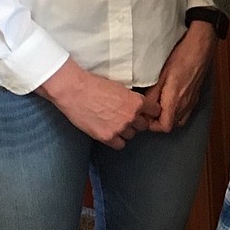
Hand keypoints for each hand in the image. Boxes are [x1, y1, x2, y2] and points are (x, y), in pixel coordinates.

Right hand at [37, 58, 159, 147]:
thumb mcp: (121, 88)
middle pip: (143, 126)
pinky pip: (120, 145)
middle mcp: (131, 116)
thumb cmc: (94, 85)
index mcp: (137, 102)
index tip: (145, 113)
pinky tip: (109, 132)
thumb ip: (132, 99)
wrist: (74, 91)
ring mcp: (119, 128)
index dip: (149, 112)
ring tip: (114, 123)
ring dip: (125, 131)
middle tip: (126, 117)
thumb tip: (140, 106)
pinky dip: (116, 140)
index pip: (155, 112)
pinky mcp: (107, 137)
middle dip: (136, 122)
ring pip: (131, 135)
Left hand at [145, 21, 214, 132]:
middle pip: (171, 125)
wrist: (200, 49)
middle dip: (158, 122)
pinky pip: (185, 112)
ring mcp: (192, 101)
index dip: (152, 125)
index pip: (164, 127)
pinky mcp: (195, 96)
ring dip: (168, 117)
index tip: (144, 116)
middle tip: (148, 110)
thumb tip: (143, 107)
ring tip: (159, 106)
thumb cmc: (180, 58)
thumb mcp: (160, 76)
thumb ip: (151, 95)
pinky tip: (170, 101)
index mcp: (175, 101)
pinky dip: (176, 112)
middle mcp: (185, 105)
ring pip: (178, 120)